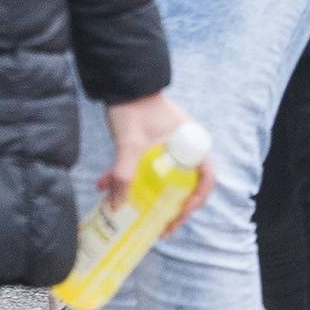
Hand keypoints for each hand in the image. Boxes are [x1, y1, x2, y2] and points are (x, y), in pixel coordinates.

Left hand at [101, 92, 214, 228]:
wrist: (119, 81)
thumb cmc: (132, 107)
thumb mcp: (129, 143)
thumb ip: (123, 173)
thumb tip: (115, 206)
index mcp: (191, 144)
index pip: (206, 178)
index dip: (197, 199)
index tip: (180, 212)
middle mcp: (183, 147)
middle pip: (184, 185)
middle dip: (172, 208)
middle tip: (160, 227)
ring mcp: (166, 147)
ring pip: (162, 179)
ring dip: (147, 196)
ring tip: (132, 215)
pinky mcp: (148, 145)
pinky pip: (144, 168)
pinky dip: (127, 178)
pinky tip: (104, 186)